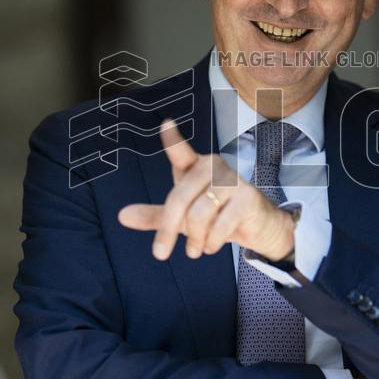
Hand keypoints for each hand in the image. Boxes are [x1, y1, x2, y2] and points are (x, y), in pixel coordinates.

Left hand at [118, 119, 295, 260]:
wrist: (256, 227)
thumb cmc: (215, 215)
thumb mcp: (182, 217)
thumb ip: (155, 216)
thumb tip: (122, 216)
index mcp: (194, 166)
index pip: (181, 151)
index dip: (173, 139)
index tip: (165, 124)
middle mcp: (213, 166)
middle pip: (179, 198)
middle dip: (167, 230)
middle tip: (160, 254)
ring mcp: (232, 180)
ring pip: (199, 215)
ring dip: (194, 239)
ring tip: (195, 250)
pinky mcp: (248, 197)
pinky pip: (220, 225)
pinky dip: (211, 243)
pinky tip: (211, 246)